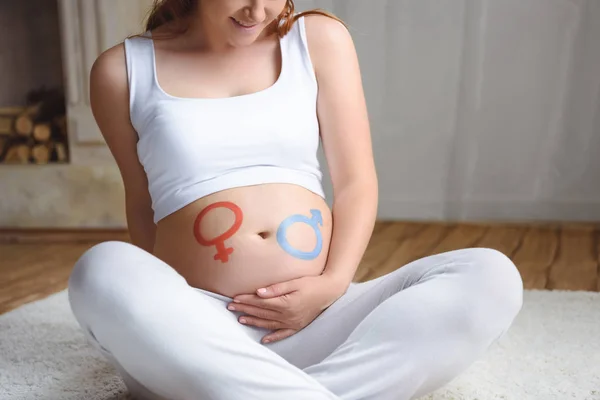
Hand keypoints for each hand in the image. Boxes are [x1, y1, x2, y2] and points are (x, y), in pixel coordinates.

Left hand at [228, 275, 344, 343]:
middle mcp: (287, 316)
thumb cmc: (312, 284)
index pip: (261, 302)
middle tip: (230, 307)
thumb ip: (276, 288)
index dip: (246, 300)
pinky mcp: (297, 326)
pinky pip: (283, 334)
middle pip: (262, 313)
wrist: (329, 292)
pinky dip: (273, 337)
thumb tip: (259, 292)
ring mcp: (292, 323)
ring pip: (268, 324)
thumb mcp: (294, 282)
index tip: (234, 298)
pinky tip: (264, 340)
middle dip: (245, 309)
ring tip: (240, 320)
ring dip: (253, 322)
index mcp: (285, 303)